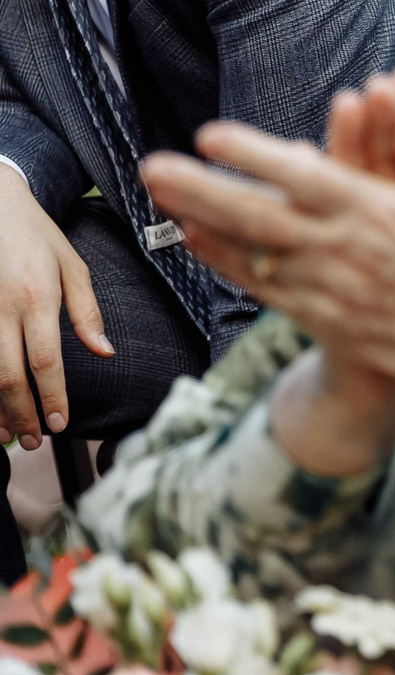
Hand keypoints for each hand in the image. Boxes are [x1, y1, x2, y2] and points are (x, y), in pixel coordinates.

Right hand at [0, 169, 111, 451]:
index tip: (59, 423)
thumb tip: (104, 352)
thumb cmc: (34, 234)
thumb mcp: (71, 264)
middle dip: (21, 413)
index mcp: (36, 297)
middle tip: (33, 440)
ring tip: (7, 433)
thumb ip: (87, 311)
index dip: (51, 397)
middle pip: (7, 376)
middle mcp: (0, 309)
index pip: (44, 360)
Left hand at [137, 69, 394, 434]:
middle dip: (202, 188)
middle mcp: (337, 244)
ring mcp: (318, 280)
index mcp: (373, 210)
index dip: (254, 155)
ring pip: (249, 246)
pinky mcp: (309, 308)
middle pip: (257, 212)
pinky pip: (256, 281)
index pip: (302, 176)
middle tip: (153, 166)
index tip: (211, 136)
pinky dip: (222, 259)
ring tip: (158, 195)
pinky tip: (191, 237)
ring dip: (200, 217)